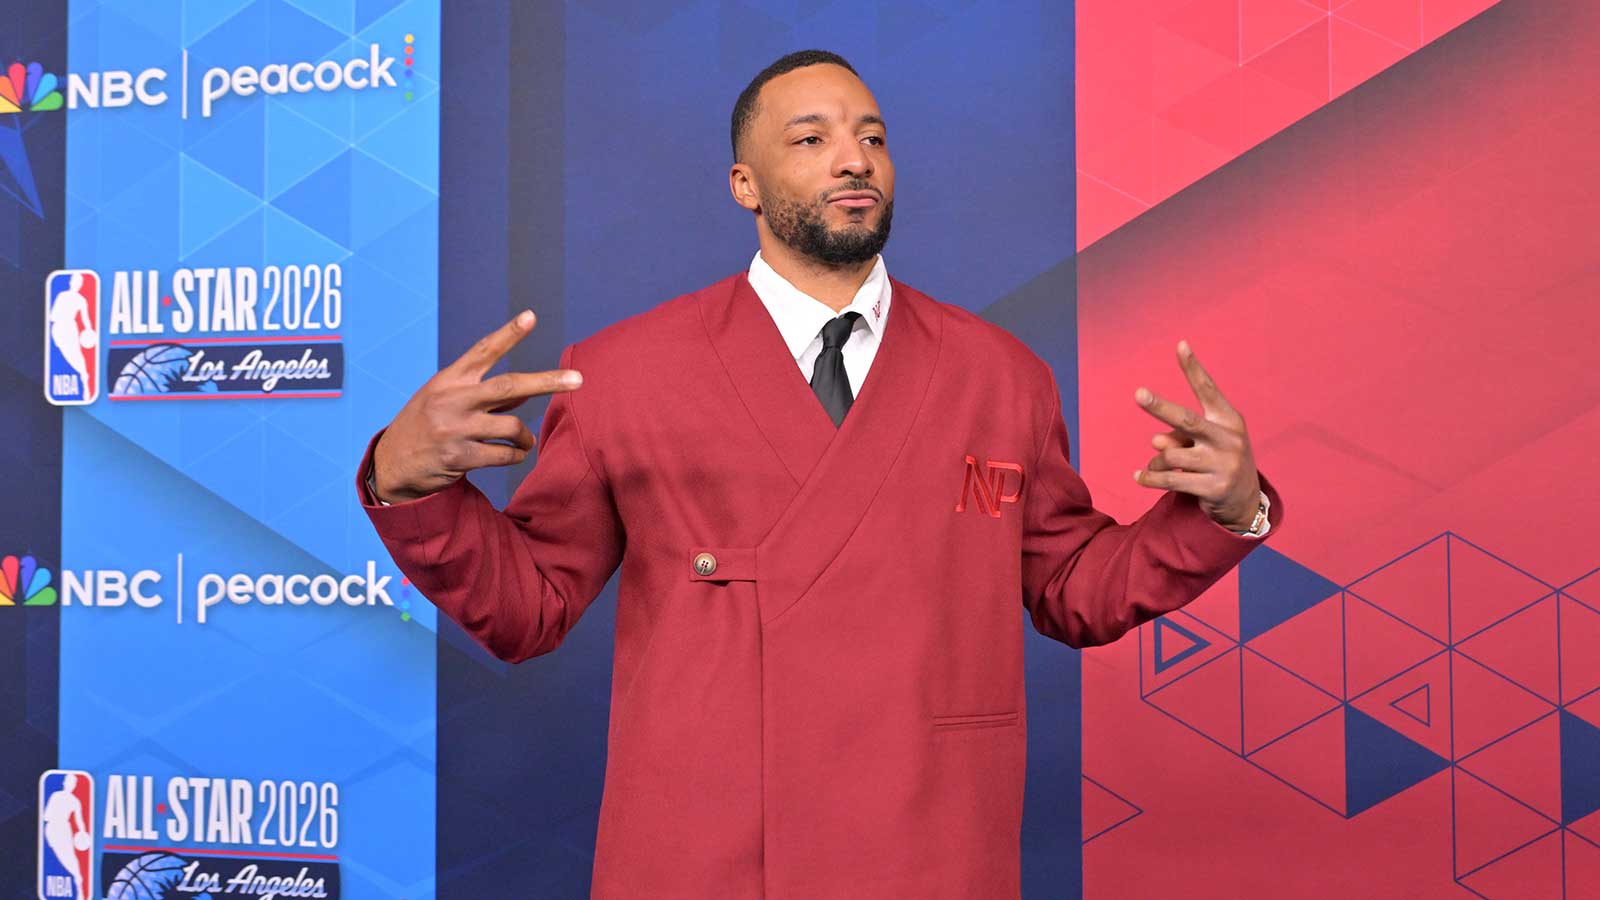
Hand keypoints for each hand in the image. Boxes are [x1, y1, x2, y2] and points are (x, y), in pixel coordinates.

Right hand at [371, 310, 582, 502]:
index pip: (483, 351)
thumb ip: (487, 394)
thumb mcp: (448, 400)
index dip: (508, 333)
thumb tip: (530, 390)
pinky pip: (503, 455)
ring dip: (526, 437)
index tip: (531, 316)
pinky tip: (513, 456)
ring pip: (512, 427)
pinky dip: (515, 456)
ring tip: (526, 442)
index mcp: (449, 379)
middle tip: (578, 379)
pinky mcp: (458, 457)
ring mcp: (455, 429)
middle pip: (509, 385)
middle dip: (546, 382)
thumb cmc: (427, 425)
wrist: (392, 465)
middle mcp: (452, 399)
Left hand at [1130, 340, 1260, 530]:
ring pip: (1170, 455)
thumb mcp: (1205, 443)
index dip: (1193, 368)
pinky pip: (1169, 479)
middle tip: (1139, 394)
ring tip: (1155, 466)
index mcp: (1228, 419)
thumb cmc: (1218, 460)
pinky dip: (1149, 478)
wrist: (1244, 499)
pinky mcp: (1213, 488)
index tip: (1180, 345)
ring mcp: (1223, 464)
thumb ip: (1180, 435)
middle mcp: (1228, 439)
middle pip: (1187, 420)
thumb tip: (1155, 442)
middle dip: (1160, 406)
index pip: (1208, 389)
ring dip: (1156, 461)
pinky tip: (1138, 476)